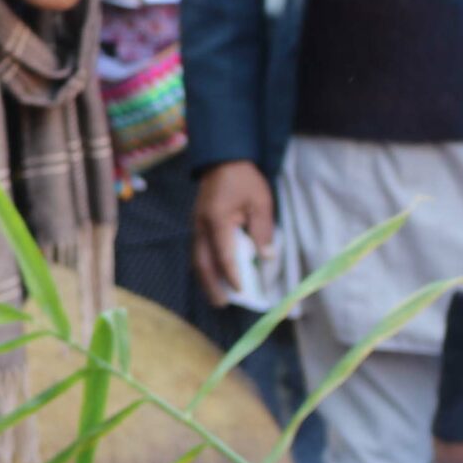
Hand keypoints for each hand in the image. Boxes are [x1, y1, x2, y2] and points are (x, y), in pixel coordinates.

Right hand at [193, 161, 276, 308]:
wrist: (223, 158)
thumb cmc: (244, 179)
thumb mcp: (261, 202)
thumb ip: (263, 231)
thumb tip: (266, 258)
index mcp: (217, 219)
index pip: (224, 255)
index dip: (232, 274)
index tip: (241, 290)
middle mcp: (201, 225)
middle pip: (202, 262)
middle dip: (212, 285)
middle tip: (223, 304)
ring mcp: (195, 225)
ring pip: (197, 259)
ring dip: (206, 280)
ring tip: (217, 297)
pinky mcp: (197, 225)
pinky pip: (198, 251)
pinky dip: (204, 267)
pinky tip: (214, 278)